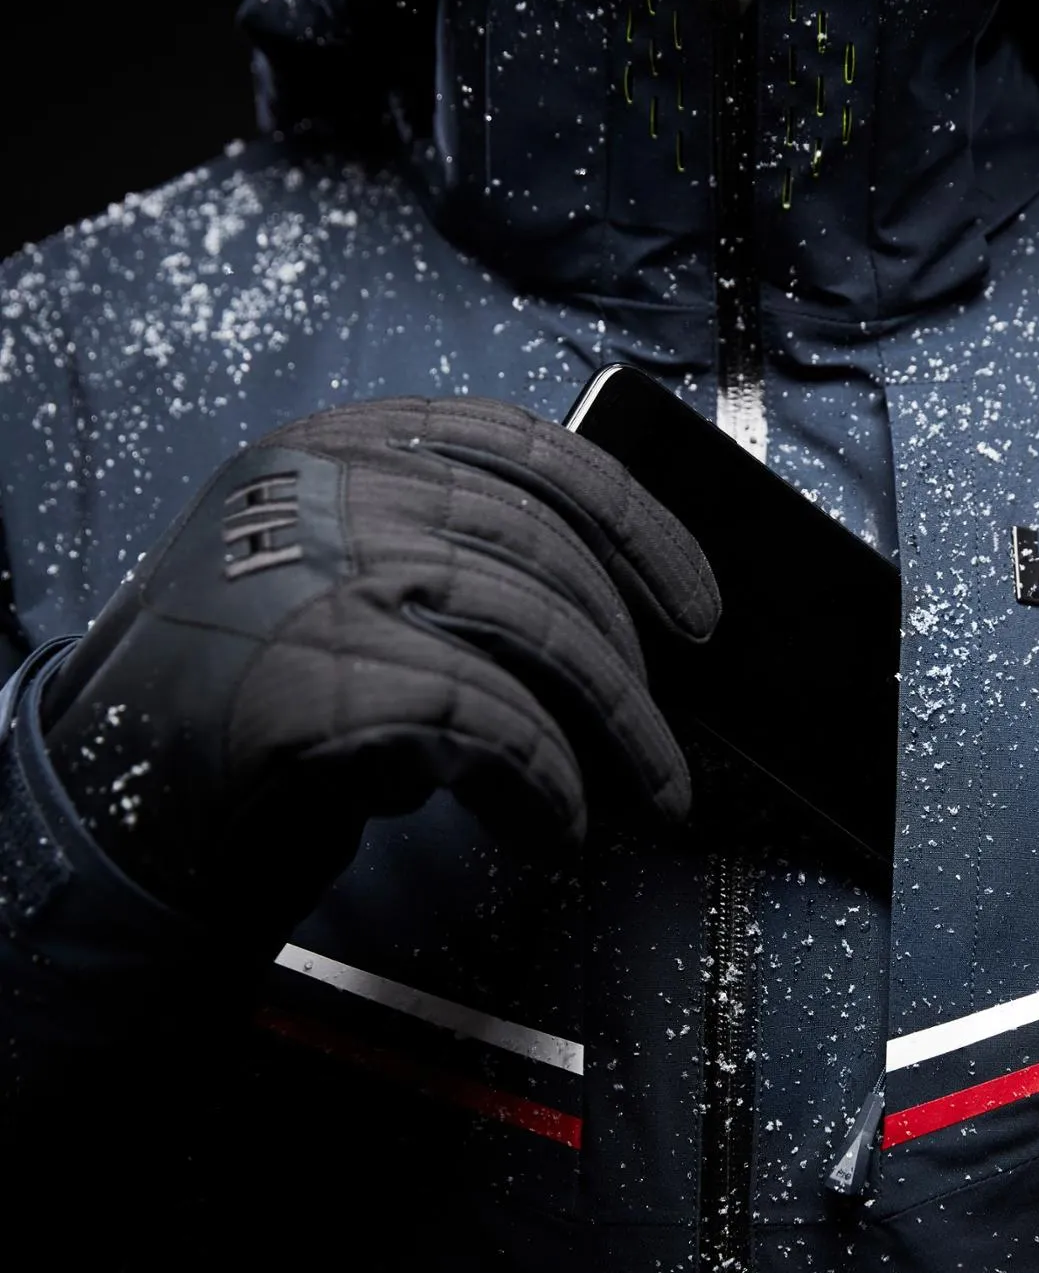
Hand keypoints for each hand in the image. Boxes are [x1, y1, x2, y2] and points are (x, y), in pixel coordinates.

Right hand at [39, 396, 718, 930]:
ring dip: (616, 725)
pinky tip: (552, 826)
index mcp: (337, 446)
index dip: (636, 520)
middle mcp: (325, 482)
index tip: (695, 600)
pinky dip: (546, 779)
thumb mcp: (343, 594)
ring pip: (534, 619)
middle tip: (669, 744)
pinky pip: (487, 713)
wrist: (110, 794)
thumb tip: (609, 627)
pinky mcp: (312, 662)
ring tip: (644, 794)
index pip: (525, 446)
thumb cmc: (246, 701)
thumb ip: (449, 573)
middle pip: (544, 542)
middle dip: (633, 658)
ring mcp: (316, 563)